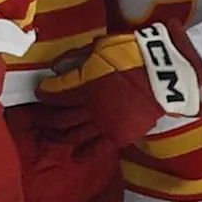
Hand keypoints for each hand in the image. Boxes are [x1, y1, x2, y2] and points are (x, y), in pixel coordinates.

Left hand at [36, 25, 201, 148]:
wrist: (165, 73)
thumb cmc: (134, 53)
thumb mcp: (101, 46)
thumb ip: (77, 56)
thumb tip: (56, 65)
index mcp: (82, 84)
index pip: (54, 93)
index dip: (43, 93)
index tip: (39, 92)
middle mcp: (88, 107)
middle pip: (58, 116)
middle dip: (44, 117)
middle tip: (36, 117)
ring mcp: (103, 124)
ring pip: (73, 134)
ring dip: (57, 135)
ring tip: (48, 134)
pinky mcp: (119, 135)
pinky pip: (97, 149)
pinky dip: (84, 153)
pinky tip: (75, 156)